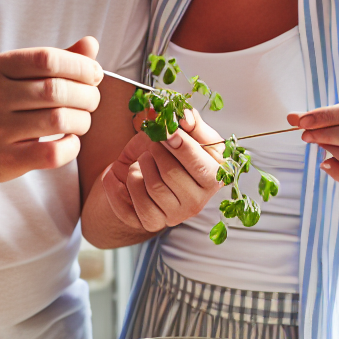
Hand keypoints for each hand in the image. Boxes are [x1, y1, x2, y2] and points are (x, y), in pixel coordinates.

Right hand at [0, 37, 102, 182]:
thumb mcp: (12, 74)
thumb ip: (53, 61)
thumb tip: (91, 45)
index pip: (47, 59)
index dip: (80, 66)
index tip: (94, 75)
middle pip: (56, 90)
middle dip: (86, 95)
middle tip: (91, 101)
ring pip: (58, 120)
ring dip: (82, 120)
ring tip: (81, 121)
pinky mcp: (3, 160)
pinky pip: (51, 154)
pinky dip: (72, 147)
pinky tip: (70, 141)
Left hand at [97, 106, 224, 232]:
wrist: (139, 171)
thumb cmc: (165, 150)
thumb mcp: (181, 132)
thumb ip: (188, 121)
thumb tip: (184, 115)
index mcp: (214, 177)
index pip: (203, 167)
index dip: (183, 146)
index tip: (167, 131)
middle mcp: (198, 201)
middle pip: (172, 174)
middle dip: (157, 152)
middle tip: (152, 144)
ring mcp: (175, 215)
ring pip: (153, 187)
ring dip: (140, 166)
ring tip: (142, 160)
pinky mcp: (152, 223)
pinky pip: (133, 205)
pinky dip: (124, 183)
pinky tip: (127, 173)